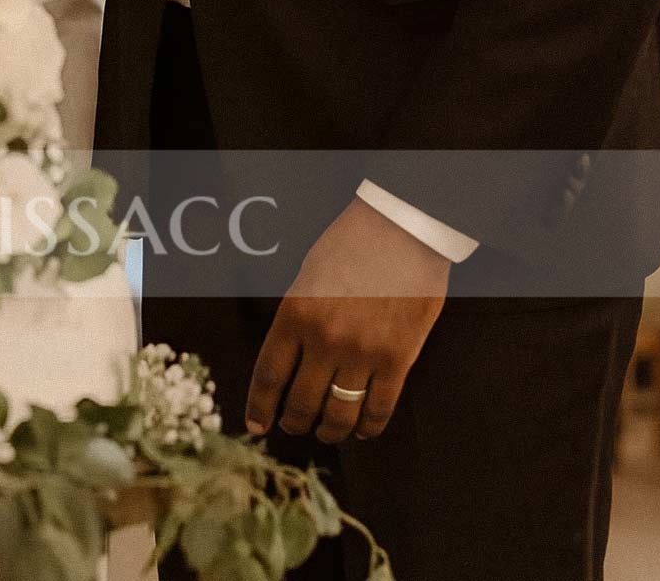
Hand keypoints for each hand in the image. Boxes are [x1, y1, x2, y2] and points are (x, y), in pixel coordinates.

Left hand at [245, 195, 448, 445]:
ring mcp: (362, 353)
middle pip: (301, 403)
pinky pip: (379, 410)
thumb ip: (298, 317)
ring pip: (338, 415)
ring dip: (329, 432)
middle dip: (294, 422)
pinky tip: (362, 428)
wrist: (403, 227)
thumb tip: (290, 357)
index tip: (256, 424)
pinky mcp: (398, 360)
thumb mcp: (309, 274)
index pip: (269, 375)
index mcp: (296, 314)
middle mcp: (325, 339)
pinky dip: (368, 427)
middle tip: (294, 426)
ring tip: (327, 432)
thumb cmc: (353, 242)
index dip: (259, 407)